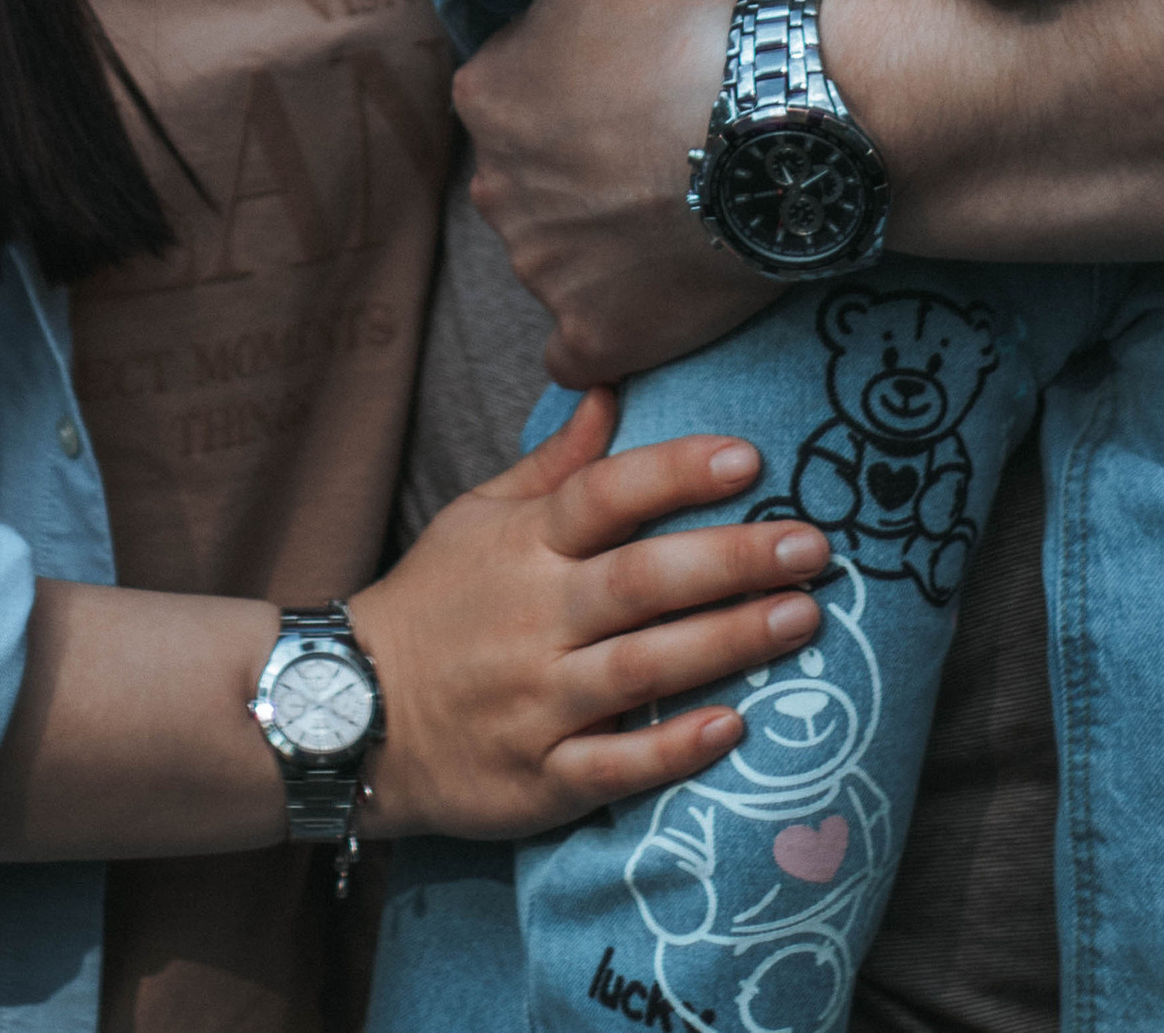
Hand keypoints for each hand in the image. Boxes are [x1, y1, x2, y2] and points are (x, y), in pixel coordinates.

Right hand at [351, 387, 828, 836]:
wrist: (351, 714)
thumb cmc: (433, 604)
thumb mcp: (479, 517)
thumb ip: (556, 464)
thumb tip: (612, 385)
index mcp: (524, 547)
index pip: (606, 496)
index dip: (675, 472)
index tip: (749, 459)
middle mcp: (535, 618)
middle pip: (642, 580)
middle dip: (732, 561)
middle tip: (812, 546)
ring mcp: (536, 702)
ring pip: (643, 667)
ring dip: (727, 642)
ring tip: (803, 618)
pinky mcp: (538, 778)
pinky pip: (613, 766)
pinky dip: (672, 749)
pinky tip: (732, 726)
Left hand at [458, 0, 779, 388]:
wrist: (792, 112)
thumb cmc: (709, 8)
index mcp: (487, 92)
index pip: (515, 94)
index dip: (579, 87)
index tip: (636, 83)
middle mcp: (494, 184)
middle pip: (534, 178)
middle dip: (585, 167)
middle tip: (668, 144)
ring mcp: (543, 269)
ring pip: (563, 257)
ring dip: (609, 243)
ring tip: (691, 209)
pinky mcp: (595, 335)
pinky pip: (585, 348)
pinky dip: (616, 328)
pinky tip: (664, 293)